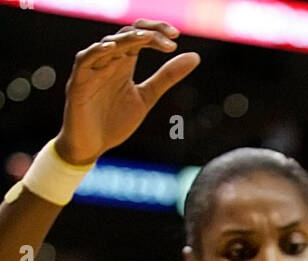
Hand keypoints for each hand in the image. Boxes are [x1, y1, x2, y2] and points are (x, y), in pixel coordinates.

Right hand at [55, 20, 199, 166]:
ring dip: (127, 39)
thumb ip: (167, 77)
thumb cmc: (114, 121)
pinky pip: (85, 59)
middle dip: (149, 32)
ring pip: (108, 44)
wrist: (91, 146)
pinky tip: (112, 48)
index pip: (139, 35)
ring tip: (146, 38)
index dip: (157, 32)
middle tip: (171, 37)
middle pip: (126, 34)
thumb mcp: (146, 97)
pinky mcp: (79, 82)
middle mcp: (108, 61)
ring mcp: (92, 69)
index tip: (177, 37)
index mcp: (123, 62)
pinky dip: (97, 52)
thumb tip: (195, 56)